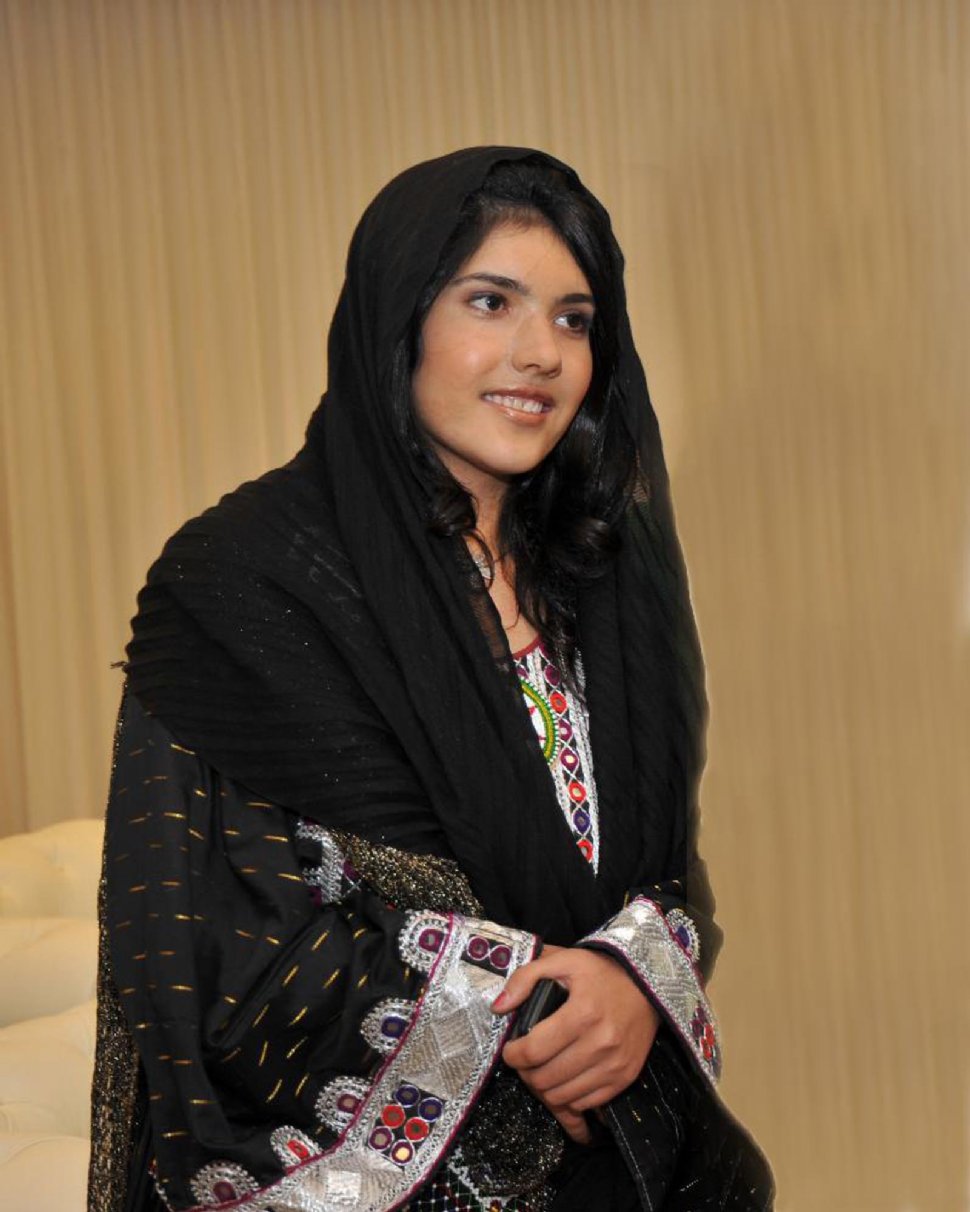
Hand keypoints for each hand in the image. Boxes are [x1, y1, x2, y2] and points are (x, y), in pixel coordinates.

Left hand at [493, 944, 659, 1144]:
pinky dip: (568, 1096)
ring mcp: (615, 1065)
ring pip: (562, 1097)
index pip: (534, 1050)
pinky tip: (564, 1077)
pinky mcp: (625, 1078)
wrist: (648, 985)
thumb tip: (499, 1007)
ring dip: (544, 1088)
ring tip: (541, 1069)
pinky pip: (585, 1103)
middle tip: (525, 1059)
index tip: (510, 1049)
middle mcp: (601, 1043)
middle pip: (545, 1079)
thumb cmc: (601, 972)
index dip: (513, 1055)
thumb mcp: (564, 960)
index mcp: (583, 1013)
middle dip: (526, 1072)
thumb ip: (526, 977)